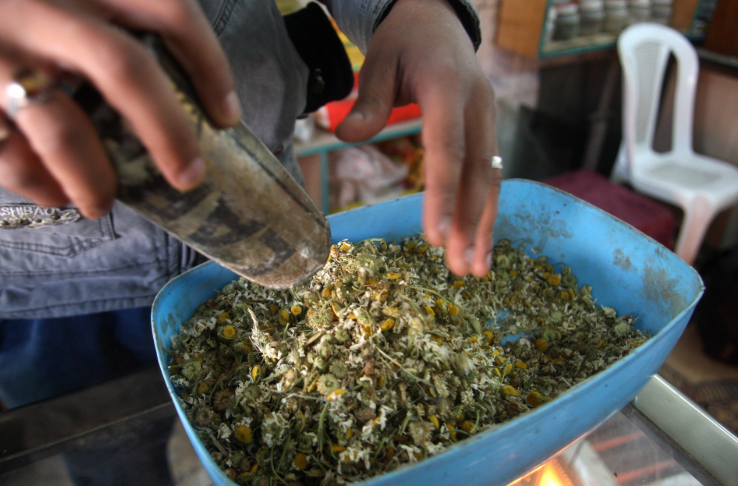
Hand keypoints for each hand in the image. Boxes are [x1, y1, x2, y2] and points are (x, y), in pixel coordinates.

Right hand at [0, 0, 240, 218]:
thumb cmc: (17, 4)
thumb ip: (109, 17)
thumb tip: (170, 89)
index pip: (168, 9)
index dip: (209, 66)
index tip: (227, 116)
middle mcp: (41, 5)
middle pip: (127, 71)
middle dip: (169, 134)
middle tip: (189, 177)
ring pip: (64, 130)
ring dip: (95, 180)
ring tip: (103, 204)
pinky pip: (8, 155)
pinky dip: (36, 183)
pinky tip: (52, 191)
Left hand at [335, 0, 499, 277]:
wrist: (439, 19)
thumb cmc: (404, 40)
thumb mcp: (379, 59)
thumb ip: (369, 99)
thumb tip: (347, 136)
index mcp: (448, 87)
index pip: (448, 148)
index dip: (443, 193)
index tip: (434, 235)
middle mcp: (477, 106)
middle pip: (476, 172)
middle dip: (469, 223)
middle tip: (460, 268)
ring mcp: (488, 119)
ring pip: (490, 178)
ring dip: (483, 225)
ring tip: (475, 269)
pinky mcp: (488, 130)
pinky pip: (489, 174)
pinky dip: (485, 209)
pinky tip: (479, 240)